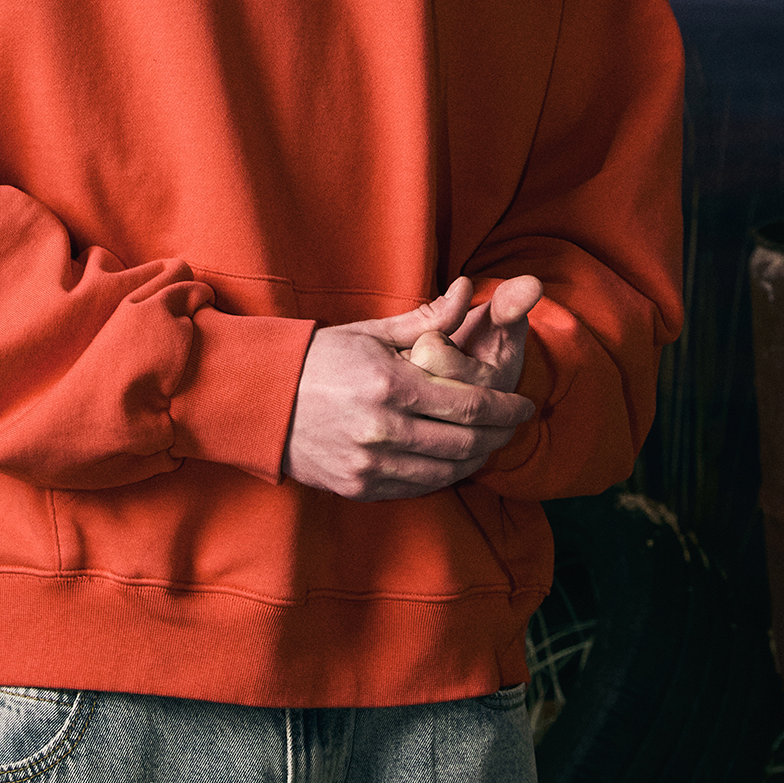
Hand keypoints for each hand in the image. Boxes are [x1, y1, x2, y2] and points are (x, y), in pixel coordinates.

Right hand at [281, 276, 540, 501]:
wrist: (259, 399)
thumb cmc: (318, 359)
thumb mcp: (369, 333)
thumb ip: (425, 321)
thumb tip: (468, 294)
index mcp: (389, 385)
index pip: (469, 405)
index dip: (506, 408)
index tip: (525, 404)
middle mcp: (382, 430)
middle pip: (465, 443)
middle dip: (500, 435)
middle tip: (515, 425)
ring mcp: (369, 464)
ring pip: (445, 473)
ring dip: (476, 460)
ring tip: (490, 443)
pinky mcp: (358, 487)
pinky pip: (416, 489)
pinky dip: (443, 476)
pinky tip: (453, 460)